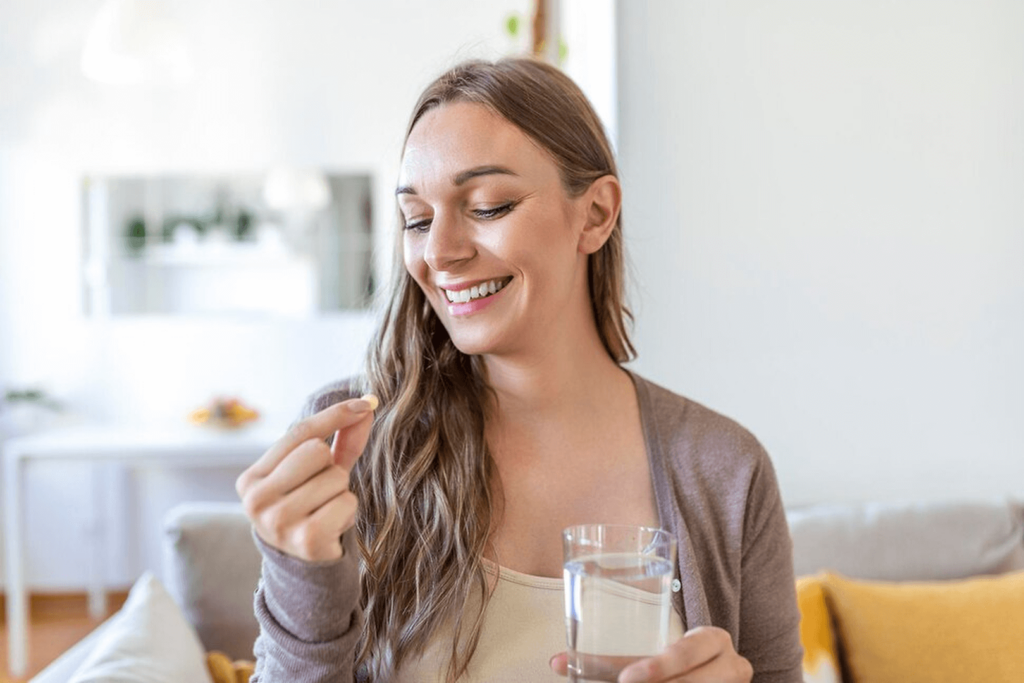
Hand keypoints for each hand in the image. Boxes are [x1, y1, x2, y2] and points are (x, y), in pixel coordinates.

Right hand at [235, 395, 377, 561]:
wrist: (307, 568)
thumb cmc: (312, 510)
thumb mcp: (321, 472)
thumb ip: (341, 439)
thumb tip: (367, 404)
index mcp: (251, 479)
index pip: (299, 433)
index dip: (335, 415)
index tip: (365, 403)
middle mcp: (256, 500)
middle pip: (316, 451)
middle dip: (331, 468)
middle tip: (321, 493)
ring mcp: (278, 522)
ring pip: (335, 477)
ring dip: (341, 493)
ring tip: (326, 512)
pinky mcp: (306, 541)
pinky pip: (346, 502)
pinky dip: (348, 512)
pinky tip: (333, 527)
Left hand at [549, 627, 752, 682]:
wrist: (712, 671)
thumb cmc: (674, 661)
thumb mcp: (653, 653)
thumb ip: (614, 661)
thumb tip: (555, 663)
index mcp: (714, 639)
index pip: (688, 650)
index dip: (659, 666)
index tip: (626, 678)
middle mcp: (732, 665)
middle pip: (690, 682)